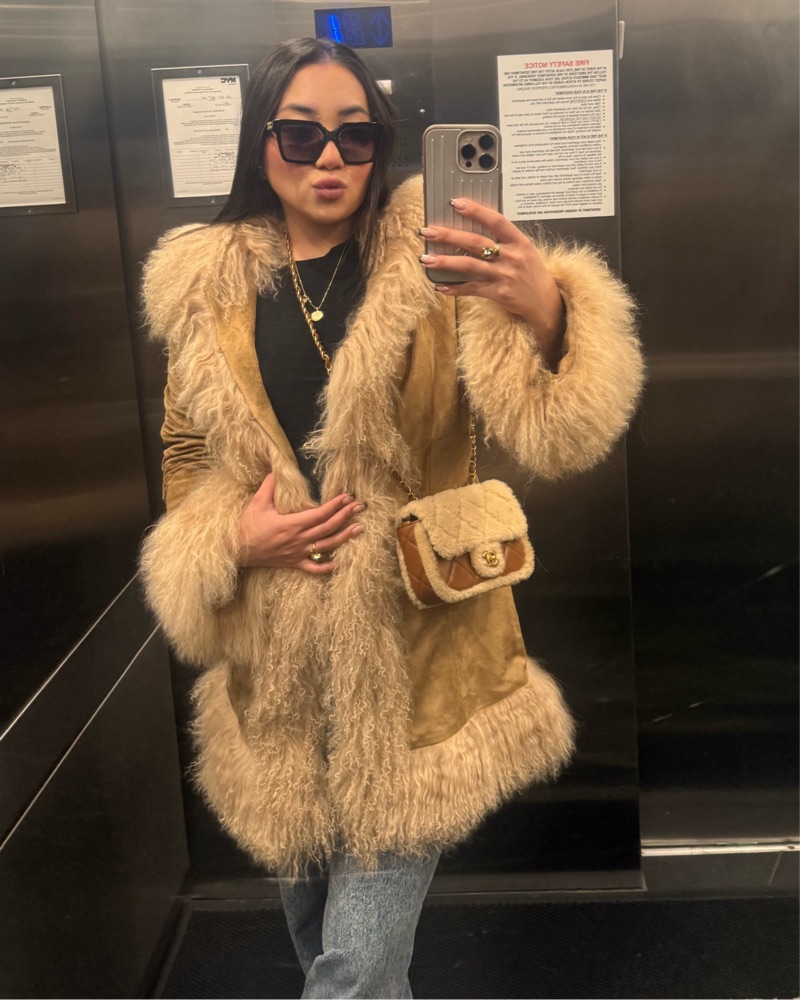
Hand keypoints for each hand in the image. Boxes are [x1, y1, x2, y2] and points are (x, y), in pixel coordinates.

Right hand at [236, 473, 364, 574]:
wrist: (236, 550)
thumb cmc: (246, 525)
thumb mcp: (257, 502)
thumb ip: (269, 486)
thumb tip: (276, 469)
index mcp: (291, 524)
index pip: (320, 513)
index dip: (335, 505)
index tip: (347, 497)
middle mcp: (298, 539)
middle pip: (328, 527)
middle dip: (346, 516)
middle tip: (360, 508)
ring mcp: (297, 553)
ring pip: (326, 546)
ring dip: (344, 537)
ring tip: (359, 529)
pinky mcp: (293, 563)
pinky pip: (313, 568)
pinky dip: (326, 567)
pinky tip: (338, 563)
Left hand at [418, 199, 564, 364]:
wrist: (545, 303)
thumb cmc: (532, 274)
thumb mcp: (524, 250)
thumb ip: (503, 240)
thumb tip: (474, 228)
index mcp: (519, 241)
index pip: (496, 221)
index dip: (476, 211)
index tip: (455, 203)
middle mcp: (512, 257)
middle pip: (476, 242)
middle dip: (449, 235)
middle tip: (428, 231)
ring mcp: (505, 276)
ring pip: (470, 265)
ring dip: (445, 261)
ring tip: (426, 259)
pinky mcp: (499, 293)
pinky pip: (472, 289)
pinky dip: (455, 288)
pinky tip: (440, 286)